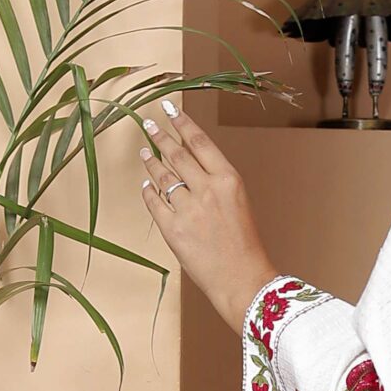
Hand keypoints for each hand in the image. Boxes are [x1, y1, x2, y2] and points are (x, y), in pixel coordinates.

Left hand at [136, 98, 278, 333]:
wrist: (243, 280)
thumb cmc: (245, 246)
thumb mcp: (239, 205)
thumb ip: (215, 183)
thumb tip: (188, 166)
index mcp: (229, 181)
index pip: (200, 142)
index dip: (182, 123)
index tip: (170, 109)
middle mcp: (207, 190)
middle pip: (177, 154)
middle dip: (161, 137)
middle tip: (149, 124)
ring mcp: (188, 210)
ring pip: (162, 176)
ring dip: (151, 160)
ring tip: (144, 150)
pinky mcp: (173, 230)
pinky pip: (154, 202)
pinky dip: (148, 191)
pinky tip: (146, 184)